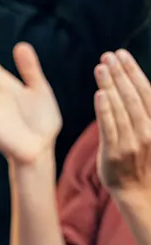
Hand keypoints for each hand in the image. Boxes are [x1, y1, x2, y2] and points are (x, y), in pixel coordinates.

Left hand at [94, 50, 150, 194]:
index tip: (121, 54)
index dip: (133, 71)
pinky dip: (105, 110)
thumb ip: (139, 110)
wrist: (136, 190)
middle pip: (133, 95)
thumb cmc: (139, 157)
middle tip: (107, 55)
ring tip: (100, 67)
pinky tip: (99, 94)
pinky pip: (110, 127)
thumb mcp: (147, 132)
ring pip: (121, 108)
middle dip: (120, 73)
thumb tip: (130, 84)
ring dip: (110, 85)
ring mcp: (131, 141)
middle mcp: (147, 130)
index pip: (145, 91)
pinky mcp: (114, 152)